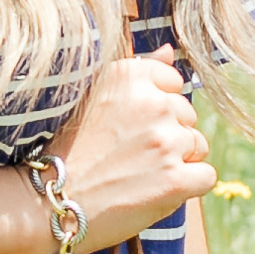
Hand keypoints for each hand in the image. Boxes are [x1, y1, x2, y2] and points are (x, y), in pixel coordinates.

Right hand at [47, 52, 217, 251]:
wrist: (48, 203)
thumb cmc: (69, 152)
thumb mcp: (94, 97)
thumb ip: (137, 73)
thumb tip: (169, 51)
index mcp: (130, 75)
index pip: (174, 84)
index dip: (156, 110)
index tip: (129, 129)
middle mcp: (152, 102)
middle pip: (188, 116)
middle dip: (168, 136)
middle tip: (129, 156)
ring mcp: (165, 141)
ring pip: (198, 146)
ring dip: (178, 162)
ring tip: (138, 174)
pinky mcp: (175, 179)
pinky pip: (206, 176)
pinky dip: (187, 188)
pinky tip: (155, 191)